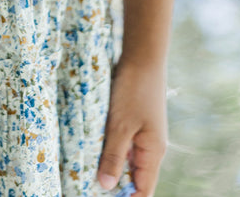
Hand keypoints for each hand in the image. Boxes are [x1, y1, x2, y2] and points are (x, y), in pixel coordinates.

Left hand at [96, 57, 167, 196]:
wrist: (142, 55)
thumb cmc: (134, 89)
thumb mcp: (120, 124)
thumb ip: (114, 156)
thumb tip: (106, 186)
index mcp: (153, 152)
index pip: (143, 190)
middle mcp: (150, 146)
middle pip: (133, 177)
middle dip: (113, 184)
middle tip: (88, 184)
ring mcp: (142, 132)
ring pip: (125, 158)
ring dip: (109, 164)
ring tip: (86, 169)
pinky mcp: (133, 119)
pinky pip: (121, 142)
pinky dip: (109, 147)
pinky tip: (92, 146)